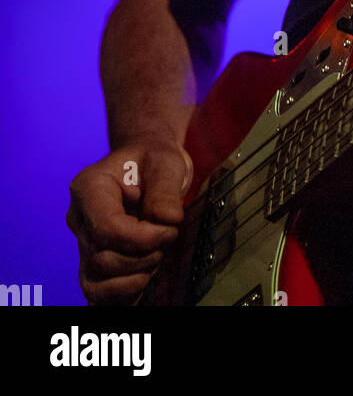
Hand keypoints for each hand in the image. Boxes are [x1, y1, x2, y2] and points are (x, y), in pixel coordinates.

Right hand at [67, 138, 193, 303]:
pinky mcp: (92, 260)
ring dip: (133, 278)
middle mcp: (79, 218)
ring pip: (95, 282)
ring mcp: (82, 242)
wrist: (147, 165)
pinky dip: (122, 294)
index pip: (108, 230)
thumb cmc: (154, 161)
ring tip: (156, 256)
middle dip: (142, 258)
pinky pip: (96, 292)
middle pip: (101, 260)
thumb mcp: (166, 164)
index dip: (143, 239)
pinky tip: (145, 278)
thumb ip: (165, 193)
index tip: (171, 229)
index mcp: (89, 188)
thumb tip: (167, 223)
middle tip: (168, 239)